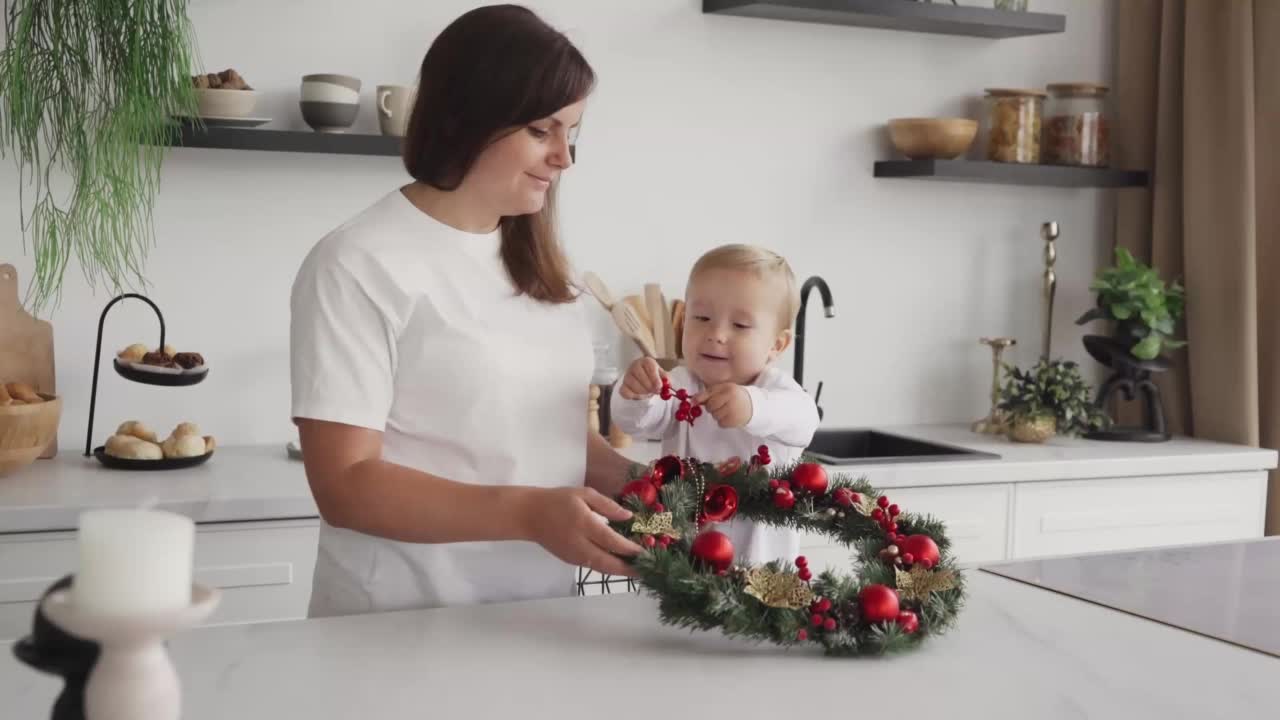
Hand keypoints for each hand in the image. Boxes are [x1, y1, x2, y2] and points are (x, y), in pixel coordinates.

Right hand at [520, 486, 642, 576]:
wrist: (529, 515)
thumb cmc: (558, 500)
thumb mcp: (584, 494)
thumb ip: (607, 505)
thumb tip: (628, 517)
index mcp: (584, 524)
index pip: (612, 541)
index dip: (630, 549)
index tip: (646, 552)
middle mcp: (580, 544)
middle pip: (608, 563)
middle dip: (629, 570)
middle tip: (647, 571)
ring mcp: (574, 555)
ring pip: (601, 568)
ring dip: (620, 571)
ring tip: (637, 570)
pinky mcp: (570, 560)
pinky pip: (593, 566)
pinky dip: (608, 568)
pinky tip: (619, 564)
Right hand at [619, 357, 664, 399]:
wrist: (645, 380)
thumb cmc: (654, 377)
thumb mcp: (662, 376)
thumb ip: (666, 379)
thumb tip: (667, 384)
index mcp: (646, 361)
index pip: (649, 367)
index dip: (654, 378)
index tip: (659, 386)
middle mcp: (635, 366)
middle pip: (640, 376)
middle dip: (649, 386)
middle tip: (655, 391)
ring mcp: (627, 375)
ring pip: (633, 384)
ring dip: (643, 392)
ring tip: (648, 392)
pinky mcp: (623, 385)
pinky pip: (625, 392)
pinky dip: (633, 396)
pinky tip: (639, 395)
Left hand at [693, 383, 752, 428]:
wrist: (753, 405)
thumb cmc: (734, 396)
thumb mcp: (724, 389)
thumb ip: (708, 393)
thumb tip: (692, 400)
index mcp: (728, 389)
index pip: (709, 395)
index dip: (700, 399)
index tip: (694, 402)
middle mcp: (731, 399)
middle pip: (710, 407)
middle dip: (711, 407)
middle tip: (718, 405)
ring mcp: (733, 411)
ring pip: (714, 416)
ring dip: (717, 414)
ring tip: (726, 410)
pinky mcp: (734, 421)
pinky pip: (720, 423)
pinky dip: (722, 421)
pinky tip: (729, 416)